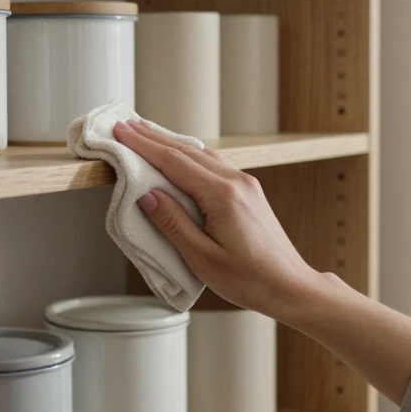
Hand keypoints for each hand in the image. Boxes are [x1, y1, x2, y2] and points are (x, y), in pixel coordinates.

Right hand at [112, 120, 326, 321]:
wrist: (289, 285)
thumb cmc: (250, 279)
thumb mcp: (202, 258)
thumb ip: (173, 223)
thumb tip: (147, 196)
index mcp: (223, 196)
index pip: (174, 161)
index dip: (144, 145)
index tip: (121, 132)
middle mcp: (236, 182)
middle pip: (186, 150)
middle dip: (152, 136)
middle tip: (125, 125)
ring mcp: (245, 184)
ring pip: (201, 154)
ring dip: (170, 143)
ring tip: (145, 134)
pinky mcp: (248, 191)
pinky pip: (213, 164)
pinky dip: (189, 156)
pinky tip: (178, 156)